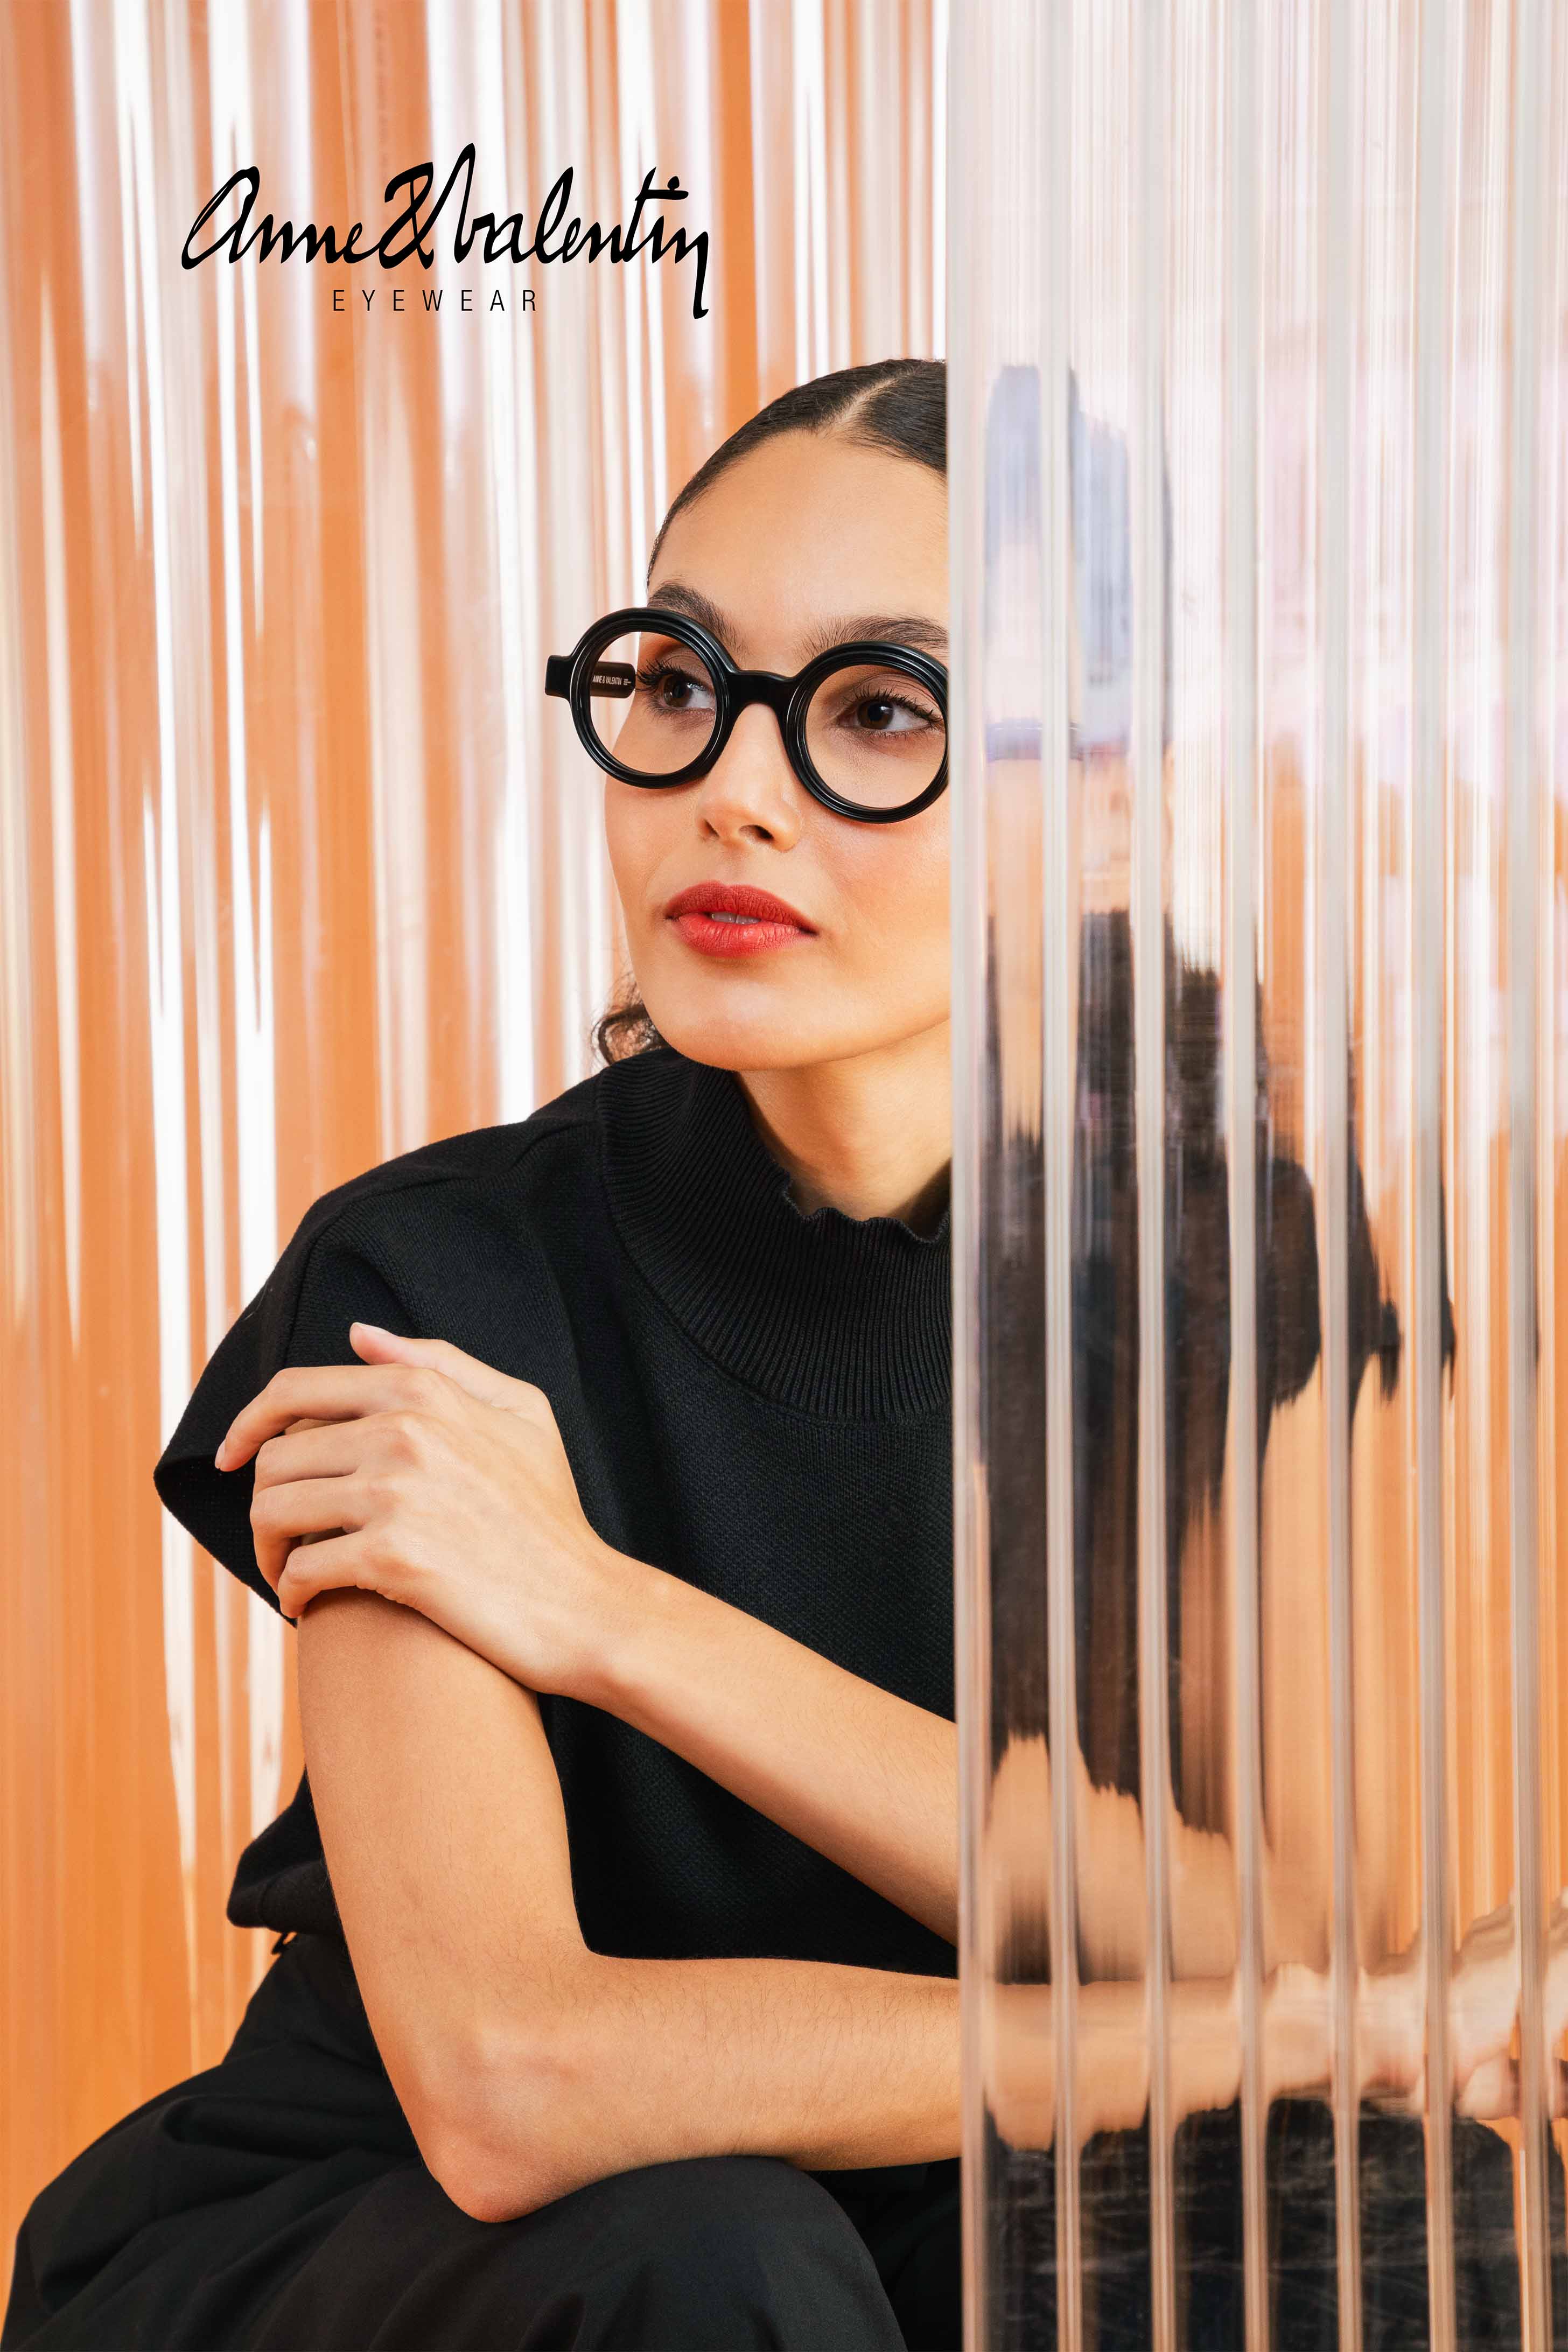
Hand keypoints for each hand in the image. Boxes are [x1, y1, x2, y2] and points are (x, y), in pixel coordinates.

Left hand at [213, 1322, 636, 1699]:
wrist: (585, 1604)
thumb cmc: (551, 1513)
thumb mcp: (520, 1412)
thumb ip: (439, 1364)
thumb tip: (360, 1336)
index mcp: (423, 1392)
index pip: (293, 1390)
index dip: (245, 1424)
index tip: (230, 1460)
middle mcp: (403, 1432)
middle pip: (273, 1457)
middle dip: (261, 1501)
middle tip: (280, 1539)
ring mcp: (397, 1493)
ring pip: (275, 1511)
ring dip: (268, 1551)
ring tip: (288, 1574)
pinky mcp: (394, 1558)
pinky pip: (301, 1569)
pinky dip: (292, 1594)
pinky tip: (306, 1608)